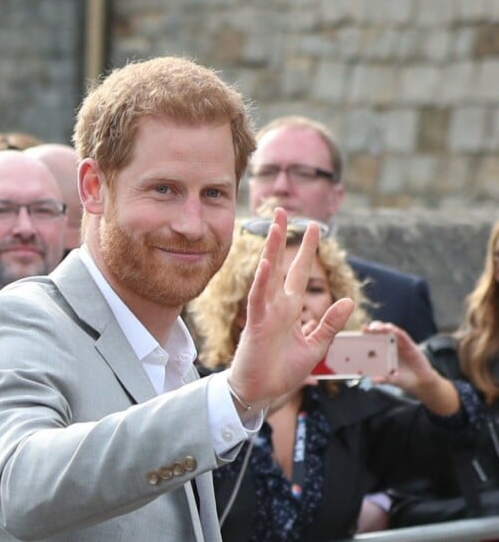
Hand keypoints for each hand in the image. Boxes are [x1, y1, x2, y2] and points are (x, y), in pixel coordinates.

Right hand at [227, 208, 353, 411]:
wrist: (262, 392)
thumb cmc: (283, 370)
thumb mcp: (315, 346)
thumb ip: (330, 323)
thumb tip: (348, 301)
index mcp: (290, 309)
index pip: (299, 273)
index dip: (307, 251)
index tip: (314, 228)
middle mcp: (276, 305)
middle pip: (280, 264)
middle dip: (282, 237)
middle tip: (282, 210)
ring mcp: (265, 312)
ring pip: (267, 275)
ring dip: (271, 250)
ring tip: (274, 226)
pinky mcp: (255, 325)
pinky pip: (258, 300)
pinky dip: (261, 283)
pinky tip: (266, 265)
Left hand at [363, 322, 459, 415]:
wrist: (420, 382)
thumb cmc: (401, 378)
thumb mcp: (390, 379)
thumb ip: (382, 379)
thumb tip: (372, 380)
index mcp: (380, 351)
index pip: (370, 340)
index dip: (363, 336)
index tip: (356, 335)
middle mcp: (387, 344)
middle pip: (378, 332)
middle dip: (371, 328)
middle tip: (365, 329)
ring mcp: (398, 343)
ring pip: (389, 330)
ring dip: (382, 327)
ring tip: (376, 328)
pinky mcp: (408, 343)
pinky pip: (402, 335)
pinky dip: (396, 331)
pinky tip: (392, 330)